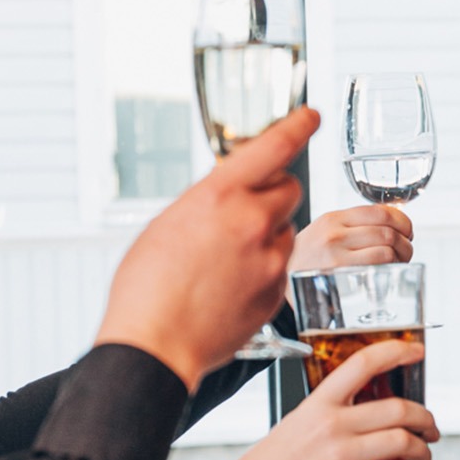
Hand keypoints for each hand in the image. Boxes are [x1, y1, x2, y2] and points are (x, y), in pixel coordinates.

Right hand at [96, 108, 319, 387]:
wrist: (156, 344)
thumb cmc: (147, 287)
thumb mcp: (168, 224)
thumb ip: (207, 204)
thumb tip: (228, 200)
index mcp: (219, 195)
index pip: (273, 147)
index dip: (297, 126)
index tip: (312, 115)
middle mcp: (251, 222)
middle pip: (290, 188)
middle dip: (274, 192)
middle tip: (248, 209)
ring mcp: (269, 259)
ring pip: (287, 231)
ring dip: (268, 235)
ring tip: (229, 260)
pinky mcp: (276, 292)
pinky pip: (280, 268)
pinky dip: (264, 270)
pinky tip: (232, 286)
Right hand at [180, 339, 438, 459]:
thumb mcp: (296, 426)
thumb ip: (329, 419)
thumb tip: (367, 424)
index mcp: (319, 404)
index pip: (363, 364)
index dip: (397, 352)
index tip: (417, 352)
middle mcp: (333, 424)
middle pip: (399, 409)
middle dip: (426, 420)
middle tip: (431, 431)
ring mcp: (341, 455)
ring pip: (405, 443)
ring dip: (424, 455)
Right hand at [290, 206, 414, 277]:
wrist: (281, 282)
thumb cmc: (308, 260)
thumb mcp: (323, 233)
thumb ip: (352, 225)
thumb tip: (393, 222)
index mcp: (332, 218)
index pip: (379, 211)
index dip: (402, 220)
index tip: (407, 230)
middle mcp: (334, 232)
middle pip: (387, 229)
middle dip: (406, 240)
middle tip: (406, 249)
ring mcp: (336, 253)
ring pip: (388, 247)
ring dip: (403, 255)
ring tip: (401, 261)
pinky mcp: (340, 273)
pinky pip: (379, 264)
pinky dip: (393, 267)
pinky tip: (389, 272)